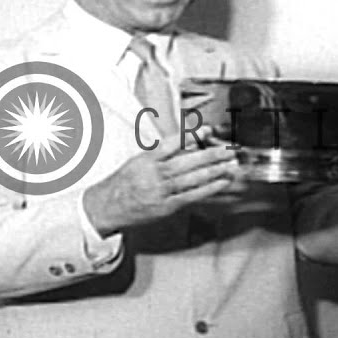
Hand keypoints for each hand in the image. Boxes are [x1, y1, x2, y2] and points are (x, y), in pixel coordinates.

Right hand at [83, 126, 240, 236]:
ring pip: (191, 179)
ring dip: (214, 171)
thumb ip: (164, 153)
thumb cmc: (125, 182)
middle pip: (186, 162)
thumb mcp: (140, 161)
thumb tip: (191, 142)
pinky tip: (221, 182)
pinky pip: (191, 196)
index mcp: (146, 160)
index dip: (190, 136)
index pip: (170, 144)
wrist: (106, 207)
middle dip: (210, 155)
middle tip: (229, 149)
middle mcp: (153, 175)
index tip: (207, 130)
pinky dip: (208, 188)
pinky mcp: (166, 207)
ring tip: (231, 164)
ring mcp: (160, 192)